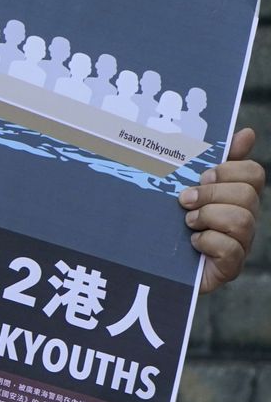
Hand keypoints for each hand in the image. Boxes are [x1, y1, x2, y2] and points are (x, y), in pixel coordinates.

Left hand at [180, 128, 263, 293]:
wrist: (149, 263)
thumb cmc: (167, 218)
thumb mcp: (181, 185)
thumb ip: (209, 160)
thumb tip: (246, 133)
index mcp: (236, 196)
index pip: (253, 173)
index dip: (229, 170)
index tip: (203, 176)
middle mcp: (244, 218)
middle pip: (247, 194)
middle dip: (211, 194)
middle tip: (185, 200)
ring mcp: (240, 244)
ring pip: (241, 220)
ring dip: (208, 217)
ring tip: (187, 222)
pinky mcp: (230, 267)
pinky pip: (231, 250)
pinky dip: (208, 242)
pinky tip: (193, 242)